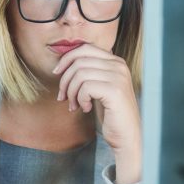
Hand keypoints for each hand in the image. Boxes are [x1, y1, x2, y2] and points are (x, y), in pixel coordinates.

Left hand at [53, 43, 140, 183]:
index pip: (85, 48)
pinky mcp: (115, 91)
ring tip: (75, 105)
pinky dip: (80, 99)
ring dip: (71, 92)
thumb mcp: (98, 87)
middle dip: (65, 79)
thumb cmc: (110, 113)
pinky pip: (86, 87)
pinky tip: (86, 108)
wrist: (126, 136)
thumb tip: (63, 62)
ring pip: (80, 74)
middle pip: (79, 60)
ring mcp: (118, 77)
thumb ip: (88, 72)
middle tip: (63, 96)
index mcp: (115, 61)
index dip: (66, 58)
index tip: (57, 73)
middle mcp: (119, 65)